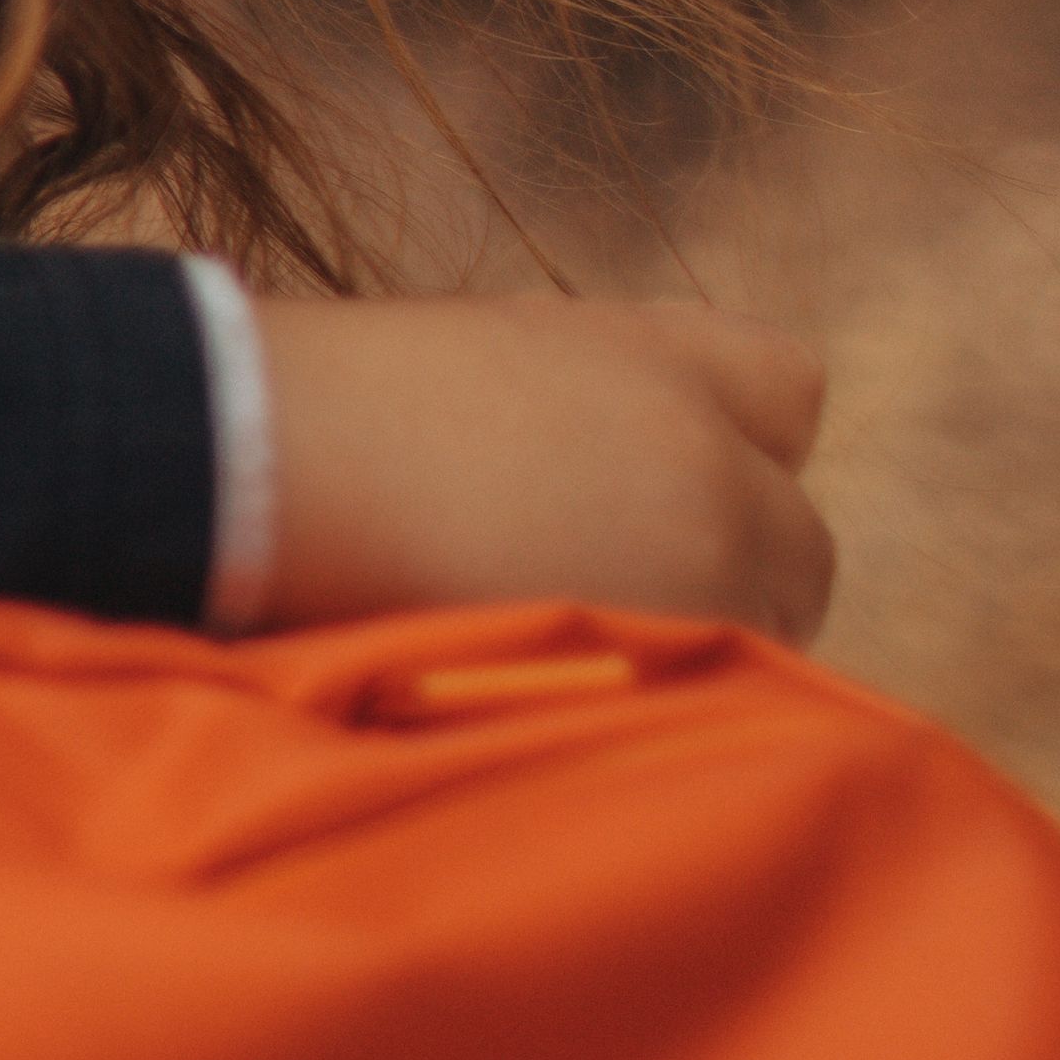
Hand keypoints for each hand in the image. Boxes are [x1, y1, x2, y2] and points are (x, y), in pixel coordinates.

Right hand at [250, 294, 834, 641]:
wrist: (258, 458)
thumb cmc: (332, 407)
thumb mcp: (485, 356)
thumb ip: (585, 403)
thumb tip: (609, 480)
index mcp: (654, 354)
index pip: (788, 386)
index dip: (742, 447)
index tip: (671, 490)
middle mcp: (706, 449)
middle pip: (800, 541)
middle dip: (736, 575)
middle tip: (626, 605)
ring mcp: (698, 553)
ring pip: (764, 632)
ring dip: (704, 647)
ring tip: (584, 658)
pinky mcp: (665, 646)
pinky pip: (714, 698)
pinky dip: (664, 706)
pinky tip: (570, 694)